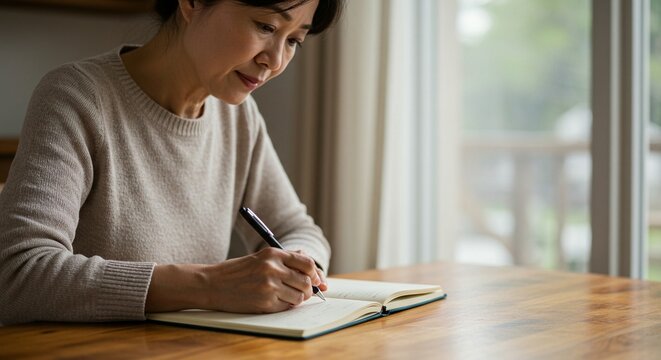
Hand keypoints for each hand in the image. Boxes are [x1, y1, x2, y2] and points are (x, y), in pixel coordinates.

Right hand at [201, 247, 321, 312]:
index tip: (317, 280)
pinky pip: (286, 307)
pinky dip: (285, 306)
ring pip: (299, 297)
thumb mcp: (261, 257)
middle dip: (309, 289)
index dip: (316, 273)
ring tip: (286, 296)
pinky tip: (275, 301)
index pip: (307, 263)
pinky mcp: (264, 302)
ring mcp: (268, 286)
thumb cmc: (237, 271)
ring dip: (297, 299)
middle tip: (305, 292)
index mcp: (273, 254)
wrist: (211, 284)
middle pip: (306, 281)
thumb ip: (286, 259)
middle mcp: (272, 268)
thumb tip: (312, 268)